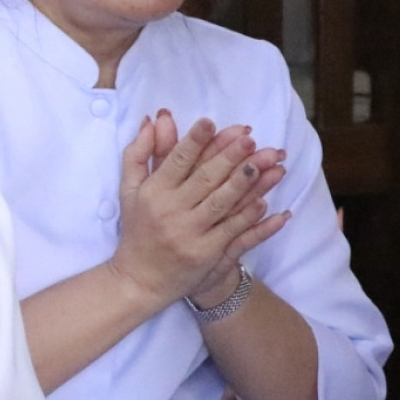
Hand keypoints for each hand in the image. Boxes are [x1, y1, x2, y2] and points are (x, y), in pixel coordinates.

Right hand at [107, 112, 289, 312]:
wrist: (140, 279)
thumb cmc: (138, 228)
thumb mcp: (130, 190)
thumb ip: (139, 154)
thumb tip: (153, 120)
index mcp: (153, 193)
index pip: (176, 161)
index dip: (195, 141)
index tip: (210, 122)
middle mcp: (171, 212)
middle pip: (205, 179)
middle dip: (229, 157)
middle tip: (250, 138)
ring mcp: (191, 234)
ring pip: (223, 204)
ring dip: (247, 184)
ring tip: (266, 164)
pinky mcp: (207, 254)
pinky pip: (235, 234)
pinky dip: (253, 221)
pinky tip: (270, 206)